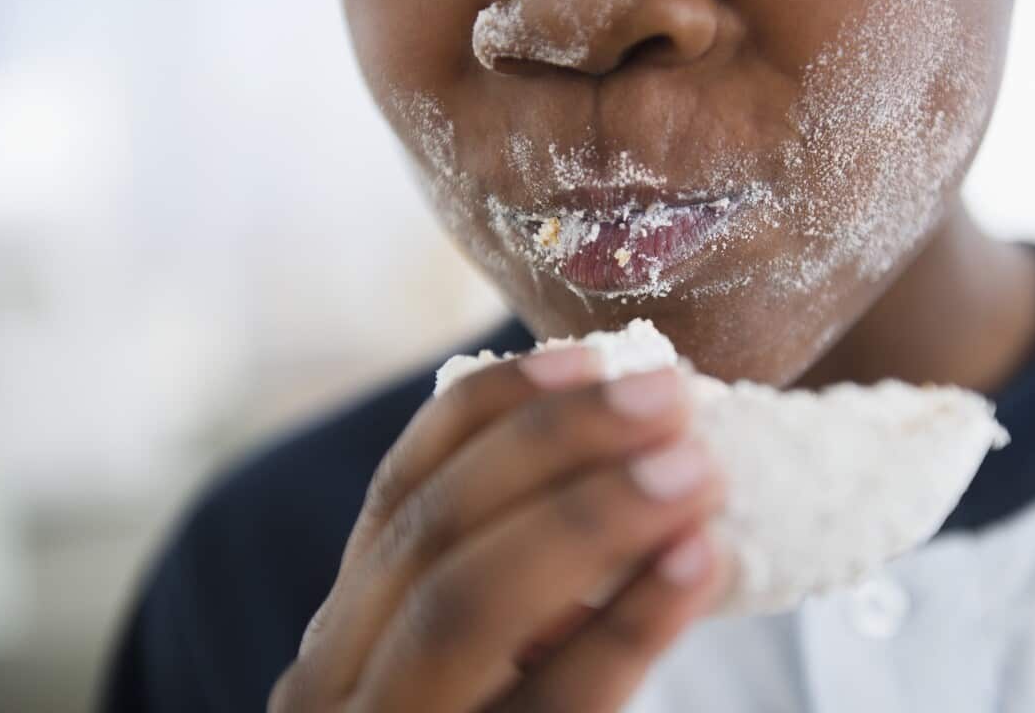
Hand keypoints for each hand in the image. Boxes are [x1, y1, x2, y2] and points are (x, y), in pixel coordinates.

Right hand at [269, 346, 727, 711]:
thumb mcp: (482, 667)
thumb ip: (521, 585)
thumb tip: (638, 454)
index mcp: (351, 630)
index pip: (405, 490)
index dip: (498, 413)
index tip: (597, 356)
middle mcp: (337, 684)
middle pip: (432, 532)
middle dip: (556, 450)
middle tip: (673, 401)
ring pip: (464, 609)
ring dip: (588, 520)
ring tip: (696, 471)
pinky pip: (547, 708)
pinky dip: (622, 628)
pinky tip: (696, 565)